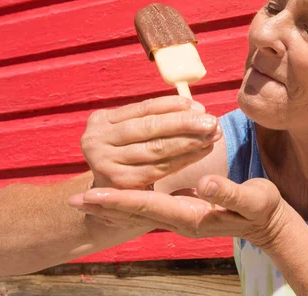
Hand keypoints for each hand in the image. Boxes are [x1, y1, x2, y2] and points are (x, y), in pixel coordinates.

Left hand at [68, 175, 289, 248]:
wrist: (268, 223)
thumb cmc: (262, 208)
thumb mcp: (253, 198)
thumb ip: (229, 193)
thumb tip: (207, 183)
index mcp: (193, 215)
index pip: (149, 206)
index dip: (119, 200)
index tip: (90, 195)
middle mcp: (181, 220)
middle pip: (135, 212)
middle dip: (104, 205)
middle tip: (71, 199)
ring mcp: (180, 218)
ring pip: (138, 212)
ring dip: (111, 205)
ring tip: (84, 199)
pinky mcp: (183, 211)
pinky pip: (148, 208)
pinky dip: (128, 203)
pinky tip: (116, 196)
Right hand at [81, 96, 221, 189]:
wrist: (110, 200)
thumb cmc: (131, 158)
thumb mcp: (133, 135)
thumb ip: (154, 120)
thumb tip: (195, 108)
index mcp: (101, 120)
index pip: (143, 108)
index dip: (173, 106)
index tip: (199, 106)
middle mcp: (95, 140)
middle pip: (149, 127)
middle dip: (184, 123)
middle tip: (212, 122)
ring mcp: (104, 163)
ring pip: (156, 148)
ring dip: (189, 141)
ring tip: (212, 136)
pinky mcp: (119, 184)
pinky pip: (159, 168)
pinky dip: (184, 159)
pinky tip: (202, 152)